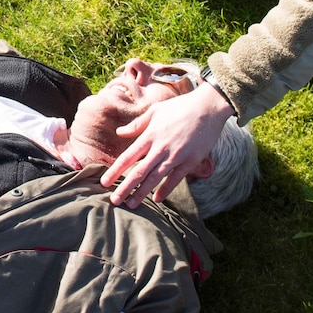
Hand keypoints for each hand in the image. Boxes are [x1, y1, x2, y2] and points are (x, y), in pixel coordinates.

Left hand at [102, 80, 233, 205]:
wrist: (208, 107)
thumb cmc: (180, 107)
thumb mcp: (155, 111)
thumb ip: (137, 124)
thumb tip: (119, 132)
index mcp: (150, 135)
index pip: (128, 157)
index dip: (115, 171)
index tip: (104, 182)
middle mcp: (160, 147)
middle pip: (139, 172)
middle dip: (125, 188)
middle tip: (114, 201)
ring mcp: (176, 155)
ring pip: (155, 178)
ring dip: (142, 193)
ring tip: (131, 205)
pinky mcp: (190, 161)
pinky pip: (175, 179)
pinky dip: (165, 189)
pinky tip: (157, 199)